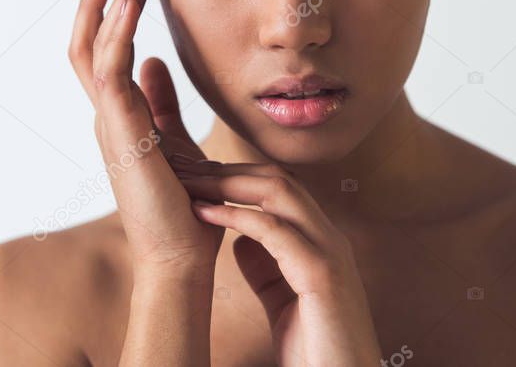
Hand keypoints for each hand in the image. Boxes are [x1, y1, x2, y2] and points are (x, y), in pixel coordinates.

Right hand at [69, 0, 223, 277]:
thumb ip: (159, 102)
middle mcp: (106, 112)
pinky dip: (117, 30)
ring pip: (96, 44)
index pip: (104, 46)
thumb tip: (154, 61)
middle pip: (92, 36)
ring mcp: (107, 121)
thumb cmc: (182, 204)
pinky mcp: (119, 130)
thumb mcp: (172, 139)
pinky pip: (110, 68)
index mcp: (118, 113)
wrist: (182, 256)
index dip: (112, 5)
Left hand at [168, 159, 383, 365]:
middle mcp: (330, 239)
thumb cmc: (316, 352)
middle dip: (229, 169)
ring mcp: (329, 253)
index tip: (197, 175)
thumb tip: (241, 241)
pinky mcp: (322, 275)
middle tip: (185, 167)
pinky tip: (204, 213)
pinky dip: (236, 215)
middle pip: (278, 179)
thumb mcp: (284, 302)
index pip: (281, 189)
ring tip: (189, 181)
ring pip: (279, 192)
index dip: (238, 176)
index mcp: (321, 243)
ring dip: (228, 181)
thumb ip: (268, 268)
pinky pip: (274, 230)